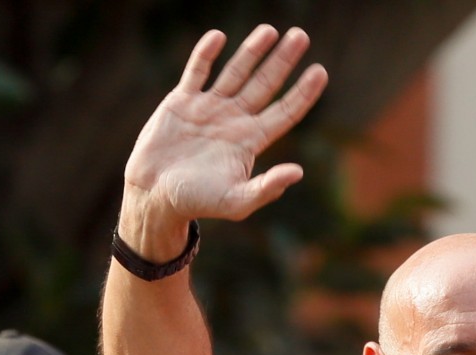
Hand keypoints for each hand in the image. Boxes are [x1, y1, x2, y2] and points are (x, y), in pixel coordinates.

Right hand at [122, 25, 329, 246]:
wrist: (154, 196)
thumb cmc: (197, 203)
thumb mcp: (236, 202)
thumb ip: (266, 188)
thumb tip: (298, 173)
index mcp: (250, 141)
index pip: (285, 111)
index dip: (303, 92)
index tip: (321, 71)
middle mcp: (234, 120)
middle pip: (265, 84)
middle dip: (283, 60)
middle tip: (301, 36)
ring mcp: (208, 108)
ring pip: (235, 73)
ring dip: (251, 51)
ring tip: (269, 29)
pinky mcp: (181, 102)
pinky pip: (197, 72)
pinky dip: (206, 54)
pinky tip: (219, 37)